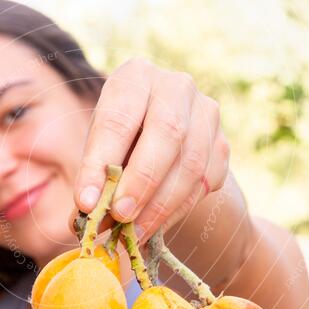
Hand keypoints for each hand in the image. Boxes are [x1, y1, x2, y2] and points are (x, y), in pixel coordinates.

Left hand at [73, 58, 229, 242]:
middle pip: (166, 134)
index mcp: (135, 76)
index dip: (101, 164)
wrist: (157, 133)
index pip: (118, 120)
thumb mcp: (99, 145)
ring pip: (191, 164)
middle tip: (120, 217)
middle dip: (141, 183)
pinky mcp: (222, 143)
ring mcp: (206, 113)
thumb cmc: (119, 137)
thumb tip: (87, 214)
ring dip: (161, 205)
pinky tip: (156, 225)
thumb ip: (94, 175)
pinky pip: (206, 183)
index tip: (86, 202)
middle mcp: (176, 86)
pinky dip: (179, 210)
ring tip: (134, 232)